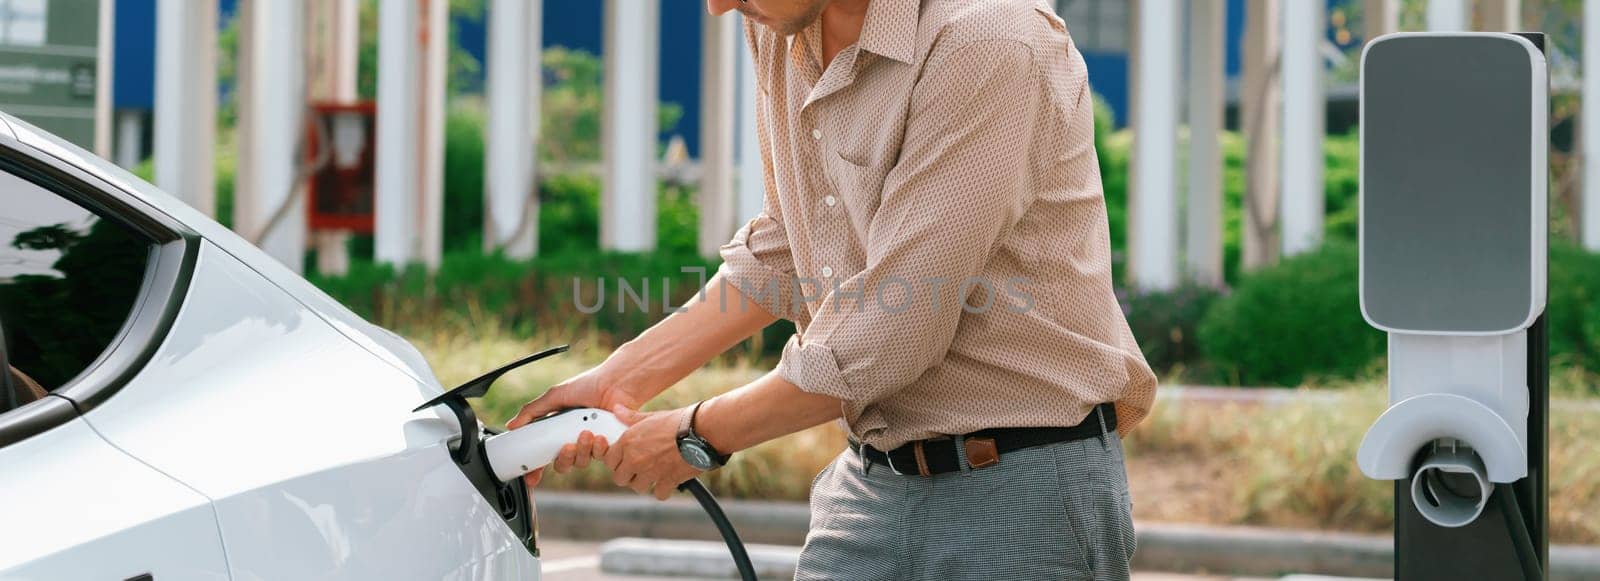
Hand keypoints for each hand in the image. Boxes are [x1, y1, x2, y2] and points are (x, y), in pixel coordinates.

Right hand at [506, 365, 642, 488]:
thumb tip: (512, 426)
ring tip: (586, 434)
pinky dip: (598, 448)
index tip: (532, 477)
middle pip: (561, 464)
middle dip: (563, 459)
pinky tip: (600, 435)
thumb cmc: (588, 385)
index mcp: (558, 430)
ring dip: (581, 451)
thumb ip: (532, 411)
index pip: (543, 455)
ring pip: (580, 462)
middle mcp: (573, 438)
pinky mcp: (607, 445)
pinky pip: (599, 457)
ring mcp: (591, 443)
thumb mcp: (555, 396)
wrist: (616, 383)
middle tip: (566, 446)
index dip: (536, 469)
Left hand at [605, 405, 703, 500]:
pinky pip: (659, 494)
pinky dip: (663, 490)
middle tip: (637, 469)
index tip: (623, 460)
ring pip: (638, 487)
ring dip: (645, 483)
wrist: (702, 430)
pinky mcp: (667, 481)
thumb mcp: (652, 416)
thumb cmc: (678, 420)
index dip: (615, 461)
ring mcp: (650, 472)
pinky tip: (668, 481)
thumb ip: (631, 417)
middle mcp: (635, 459)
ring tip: (654, 474)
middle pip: (620, 478)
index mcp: (628, 442)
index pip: (609, 460)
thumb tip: (616, 410)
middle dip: (628, 475)